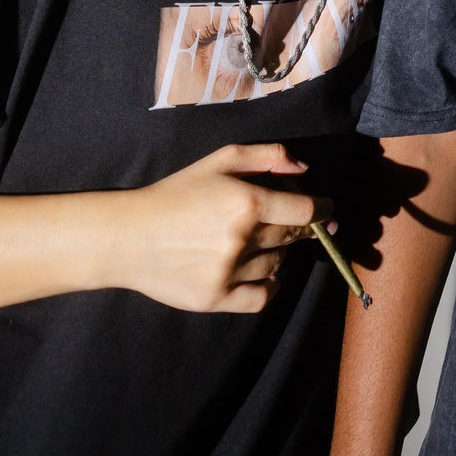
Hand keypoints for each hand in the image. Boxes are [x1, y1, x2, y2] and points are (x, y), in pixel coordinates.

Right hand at [110, 143, 331, 313]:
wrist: (129, 236)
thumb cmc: (176, 193)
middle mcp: (242, 239)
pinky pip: (263, 296)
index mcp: (247, 201)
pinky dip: (270, 284)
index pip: (307, 210)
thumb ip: (266, 156)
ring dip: (279, 252)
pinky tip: (262, 271)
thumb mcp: (220, 160)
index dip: (322, 209)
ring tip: (260, 241)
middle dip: (302, 229)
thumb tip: (304, 167)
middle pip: (294, 237)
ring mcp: (229, 272)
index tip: (326, 209)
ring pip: (278, 264)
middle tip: (298, 224)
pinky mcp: (216, 299)